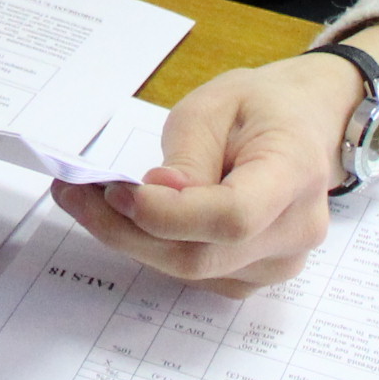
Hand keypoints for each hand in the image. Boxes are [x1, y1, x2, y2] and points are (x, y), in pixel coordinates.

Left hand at [51, 37, 378, 288]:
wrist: (304, 128)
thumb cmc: (260, 108)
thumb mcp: (218, 103)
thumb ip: (188, 152)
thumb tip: (157, 197)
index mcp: (294, 173)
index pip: (234, 215)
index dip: (171, 215)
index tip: (119, 191)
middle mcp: (295, 231)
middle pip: (201, 256)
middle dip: (126, 230)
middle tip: (74, 194)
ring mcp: (278, 263)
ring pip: (191, 272)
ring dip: (131, 240)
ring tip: (87, 199)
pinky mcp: (253, 276)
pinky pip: (194, 274)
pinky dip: (152, 248)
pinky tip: (122, 217)